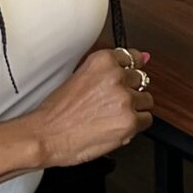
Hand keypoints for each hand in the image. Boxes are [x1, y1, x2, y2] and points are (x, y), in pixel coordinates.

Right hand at [26, 47, 154, 166]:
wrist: (46, 135)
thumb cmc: (57, 112)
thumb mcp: (80, 77)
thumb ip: (109, 69)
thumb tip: (144, 58)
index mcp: (102, 61)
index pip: (133, 58)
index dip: (131, 70)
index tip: (131, 73)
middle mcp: (115, 77)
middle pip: (141, 80)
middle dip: (130, 92)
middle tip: (111, 104)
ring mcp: (125, 99)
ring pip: (146, 100)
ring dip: (134, 109)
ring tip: (111, 117)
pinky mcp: (130, 121)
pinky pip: (146, 120)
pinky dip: (135, 125)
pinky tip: (115, 126)